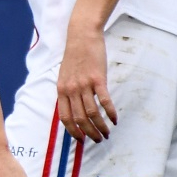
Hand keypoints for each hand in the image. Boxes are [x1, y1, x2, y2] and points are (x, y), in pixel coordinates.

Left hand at [57, 26, 116, 142]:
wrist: (82, 36)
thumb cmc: (75, 56)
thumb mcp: (64, 76)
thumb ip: (68, 92)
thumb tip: (74, 109)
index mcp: (61, 90)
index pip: (65, 117)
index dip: (73, 131)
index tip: (81, 139)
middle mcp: (71, 90)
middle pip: (80, 119)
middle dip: (90, 133)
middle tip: (99, 139)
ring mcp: (84, 85)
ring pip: (92, 114)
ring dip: (101, 127)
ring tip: (107, 133)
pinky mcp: (98, 79)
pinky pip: (104, 101)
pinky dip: (111, 113)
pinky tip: (115, 119)